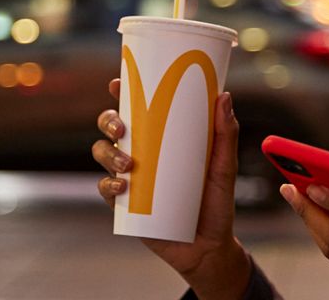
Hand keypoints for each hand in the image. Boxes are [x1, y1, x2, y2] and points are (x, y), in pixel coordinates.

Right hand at [92, 79, 250, 299]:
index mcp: (162, 137)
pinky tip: (122, 187)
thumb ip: (225, 134)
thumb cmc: (216, 202)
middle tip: (122, 127)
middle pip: (112, 127)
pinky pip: (106, 190)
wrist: (209, 246)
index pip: (137, 107)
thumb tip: (224, 95)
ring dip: (107, 152)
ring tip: (127, 163)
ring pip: (102, 154)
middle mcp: (142, 153)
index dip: (122, 91)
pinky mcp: (125, 206)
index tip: (118, 82)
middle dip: (108, 120)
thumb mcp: (224, 167)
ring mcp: (131, 178)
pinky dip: (108, 186)